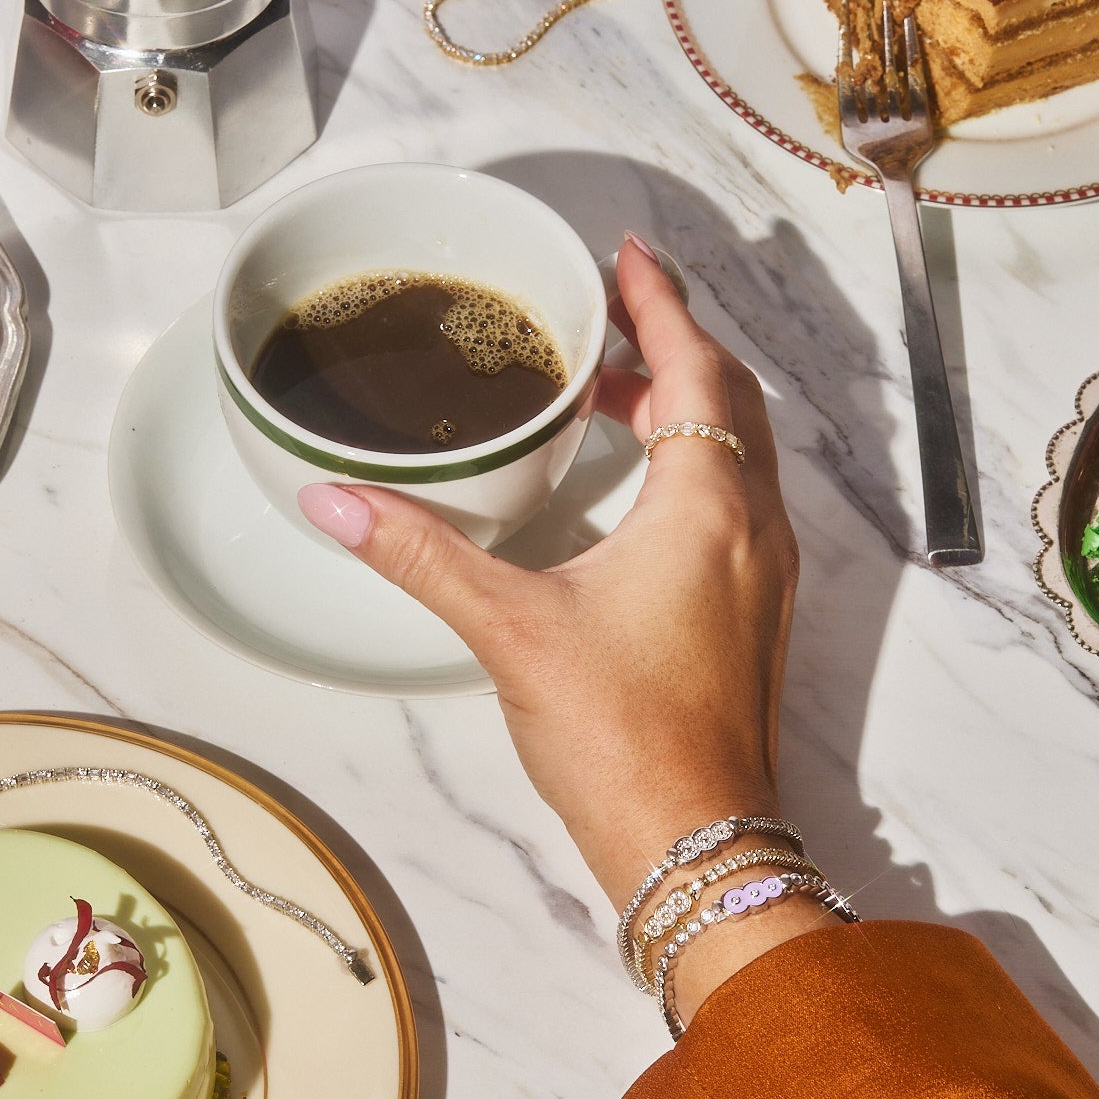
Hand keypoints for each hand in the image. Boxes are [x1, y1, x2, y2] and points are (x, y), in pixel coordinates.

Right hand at [298, 235, 835, 1019]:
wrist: (696, 844)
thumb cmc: (620, 734)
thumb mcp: (508, 627)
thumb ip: (420, 552)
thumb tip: (332, 499)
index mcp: (710, 506)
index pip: (697, 367)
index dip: (660, 303)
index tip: (627, 254)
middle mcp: (757, 527)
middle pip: (730, 400)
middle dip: (672, 345)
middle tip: (609, 314)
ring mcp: (766, 576)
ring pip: (738, 455)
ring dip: (685, 407)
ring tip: (609, 391)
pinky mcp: (755, 617)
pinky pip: (736, 505)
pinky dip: (695, 465)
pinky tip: (634, 490)